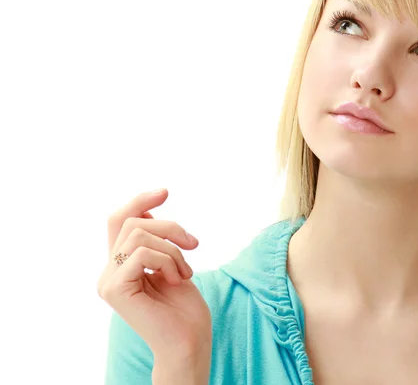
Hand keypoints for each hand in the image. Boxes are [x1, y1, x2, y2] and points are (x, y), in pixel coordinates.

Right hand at [97, 189, 211, 360]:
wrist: (188, 342)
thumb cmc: (184, 309)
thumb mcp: (171, 263)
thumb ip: (154, 242)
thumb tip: (146, 212)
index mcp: (120, 266)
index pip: (119, 220)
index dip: (140, 201)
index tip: (165, 192)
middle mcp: (108, 272)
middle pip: (132, 222)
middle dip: (170, 227)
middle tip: (193, 245)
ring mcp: (108, 281)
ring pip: (140, 234)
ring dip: (173, 248)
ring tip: (185, 271)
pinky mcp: (114, 289)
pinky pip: (143, 253)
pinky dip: (168, 261)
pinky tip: (177, 279)